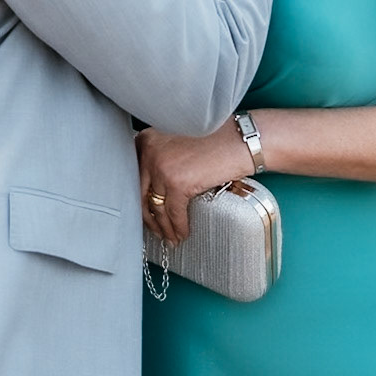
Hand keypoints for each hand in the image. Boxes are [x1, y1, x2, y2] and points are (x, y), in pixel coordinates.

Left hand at [138, 121, 256, 243]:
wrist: (240, 139)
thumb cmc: (216, 138)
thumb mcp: (178, 140)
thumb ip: (161, 156)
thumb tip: (152, 187)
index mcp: (148, 139)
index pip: (135, 175)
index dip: (140, 198)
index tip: (145, 210)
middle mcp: (150, 150)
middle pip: (142, 193)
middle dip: (149, 217)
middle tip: (156, 230)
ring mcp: (161, 166)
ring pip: (157, 206)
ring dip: (164, 227)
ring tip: (170, 237)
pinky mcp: (177, 182)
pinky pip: (174, 213)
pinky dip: (178, 227)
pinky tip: (182, 234)